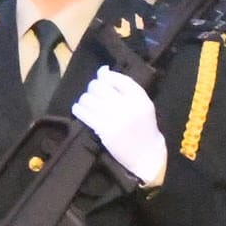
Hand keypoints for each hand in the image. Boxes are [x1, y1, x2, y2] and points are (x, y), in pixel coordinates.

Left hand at [71, 67, 167, 185]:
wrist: (147, 155)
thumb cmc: (144, 127)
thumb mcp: (142, 104)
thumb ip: (125, 87)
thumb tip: (103, 71)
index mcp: (139, 97)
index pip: (117, 78)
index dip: (105, 76)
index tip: (102, 78)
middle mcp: (127, 105)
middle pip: (100, 86)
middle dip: (93, 87)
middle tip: (93, 93)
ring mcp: (114, 118)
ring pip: (88, 98)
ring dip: (85, 99)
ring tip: (88, 103)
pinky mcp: (104, 130)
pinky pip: (84, 113)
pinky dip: (79, 109)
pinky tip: (80, 110)